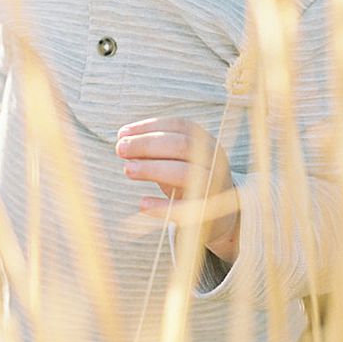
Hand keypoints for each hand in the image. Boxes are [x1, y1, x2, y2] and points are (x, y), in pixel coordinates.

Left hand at [116, 118, 239, 261]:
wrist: (222, 216)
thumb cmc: (191, 181)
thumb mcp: (178, 161)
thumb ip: (156, 152)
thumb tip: (124, 143)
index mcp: (206, 141)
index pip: (179, 126)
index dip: (149, 126)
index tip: (122, 133)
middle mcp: (213, 159)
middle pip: (181, 145)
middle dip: (147, 144)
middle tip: (119, 149)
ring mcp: (213, 184)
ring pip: (184, 172)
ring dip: (153, 169)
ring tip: (127, 169)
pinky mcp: (208, 211)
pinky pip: (184, 208)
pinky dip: (162, 206)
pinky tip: (142, 203)